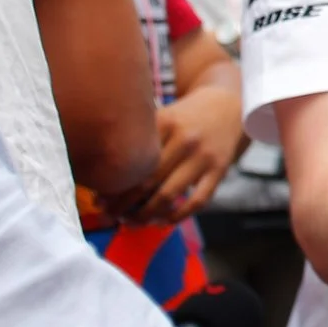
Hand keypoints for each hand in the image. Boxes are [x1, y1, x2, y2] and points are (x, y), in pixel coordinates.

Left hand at [108, 88, 244, 223]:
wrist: (229, 103)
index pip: (134, 161)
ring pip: (168, 195)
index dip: (113, 185)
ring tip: (130, 223)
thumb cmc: (186, 115)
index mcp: (166, 122)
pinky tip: (162, 222)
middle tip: (109, 216)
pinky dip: (178, 216)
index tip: (99, 200)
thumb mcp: (164, 115)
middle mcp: (185, 139)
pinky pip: (198, 201)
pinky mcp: (220, 169)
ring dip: (145, 215)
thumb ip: (141, 137)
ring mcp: (203, 156)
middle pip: (147, 181)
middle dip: (123, 204)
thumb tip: (105, 172)